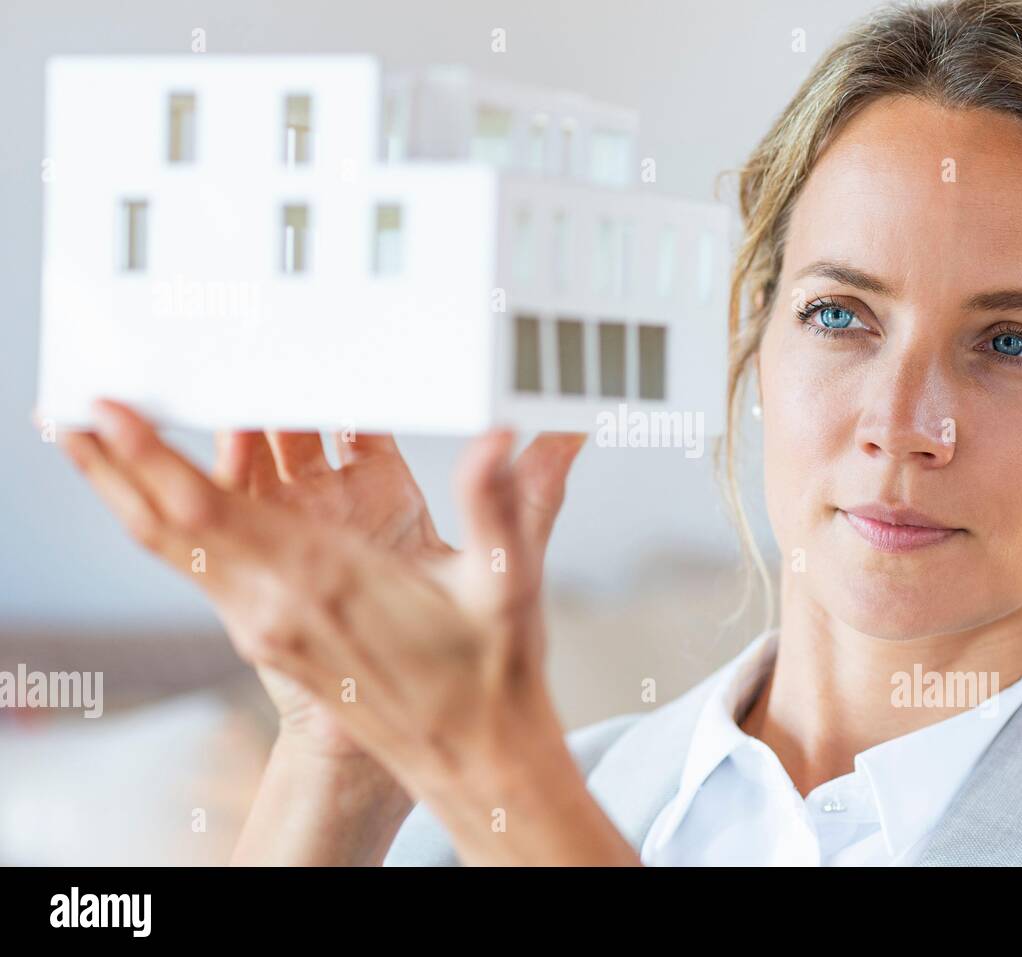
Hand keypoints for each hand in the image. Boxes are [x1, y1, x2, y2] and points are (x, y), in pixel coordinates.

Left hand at [58, 404, 587, 801]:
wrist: (469, 760)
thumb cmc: (486, 678)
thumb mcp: (508, 586)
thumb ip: (508, 506)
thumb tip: (509, 441)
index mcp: (324, 582)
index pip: (211, 512)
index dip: (153, 458)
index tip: (110, 410)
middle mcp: (278, 602)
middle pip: (169, 525)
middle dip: (115, 465)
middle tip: (72, 409)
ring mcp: (268, 619)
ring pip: (178, 547)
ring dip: (134, 490)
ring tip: (99, 438)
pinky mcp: (274, 629)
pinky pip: (205, 566)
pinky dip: (176, 520)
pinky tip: (177, 490)